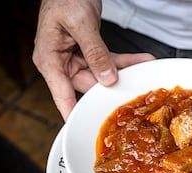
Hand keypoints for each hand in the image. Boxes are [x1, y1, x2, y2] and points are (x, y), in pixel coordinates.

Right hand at [32, 0, 153, 120]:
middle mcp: (60, 62)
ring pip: (100, 74)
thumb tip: (106, 78)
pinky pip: (107, 61)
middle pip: (86, 85)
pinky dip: (123, 61)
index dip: (72, 112)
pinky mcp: (87, 52)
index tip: (83, 128)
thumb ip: (95, 52)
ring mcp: (74, 58)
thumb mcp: (81, 24)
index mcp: (49, 59)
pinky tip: (140, 61)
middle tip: (131, 92)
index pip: (61, 94)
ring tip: (142, 70)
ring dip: (122, 72)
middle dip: (110, 87)